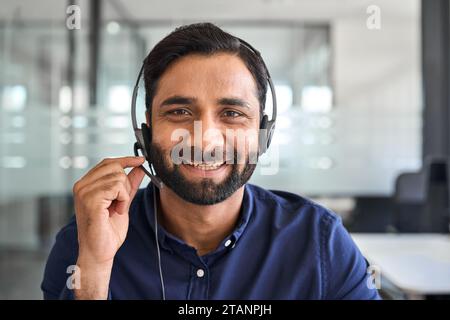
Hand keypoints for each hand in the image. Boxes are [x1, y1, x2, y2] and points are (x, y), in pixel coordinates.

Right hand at [71, 156, 144, 298]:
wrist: (100, 251)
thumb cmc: (108, 230)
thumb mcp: (123, 201)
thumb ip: (129, 184)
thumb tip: (139, 167)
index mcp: (86, 184)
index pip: (107, 162)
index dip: (125, 160)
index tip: (141, 160)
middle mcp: (81, 185)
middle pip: (114, 166)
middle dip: (126, 183)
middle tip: (122, 201)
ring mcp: (84, 192)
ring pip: (118, 177)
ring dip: (125, 195)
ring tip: (117, 209)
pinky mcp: (90, 199)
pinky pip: (117, 187)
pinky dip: (124, 200)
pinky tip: (117, 211)